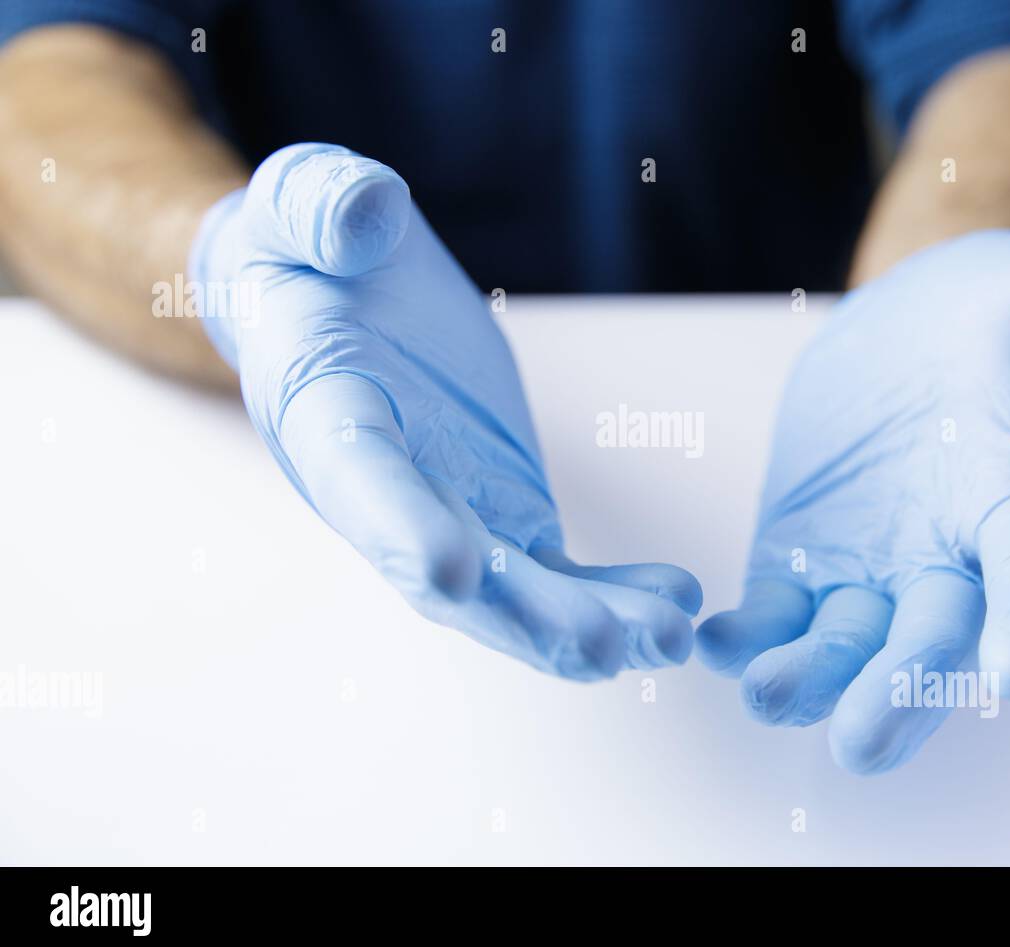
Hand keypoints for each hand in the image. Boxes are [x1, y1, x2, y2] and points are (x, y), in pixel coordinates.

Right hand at [189, 143, 698, 679]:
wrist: (333, 294)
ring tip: (666, 640)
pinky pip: (556, 570)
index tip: (453, 573)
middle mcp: (380, 488)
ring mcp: (445, 509)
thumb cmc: (308, 249)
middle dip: (522, 615)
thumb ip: (323, 206)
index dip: (399, 526)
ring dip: (582, 626)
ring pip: (513, 588)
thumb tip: (362, 218)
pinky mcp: (499, 509)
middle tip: (602, 647)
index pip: (358, 477)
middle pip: (450, 568)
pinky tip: (676, 606)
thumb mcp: (299, 202)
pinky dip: (612, 595)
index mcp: (322, 412)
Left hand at [696, 230, 1009, 770]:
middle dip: (899, 692)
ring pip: (845, 643)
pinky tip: (711, 643)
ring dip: (809, 679)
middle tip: (861, 740)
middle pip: (932, 642)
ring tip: (766, 695)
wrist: (927, 325)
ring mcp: (871, 566)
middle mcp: (952, 558)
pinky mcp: (803, 553)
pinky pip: (774, 609)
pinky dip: (748, 634)